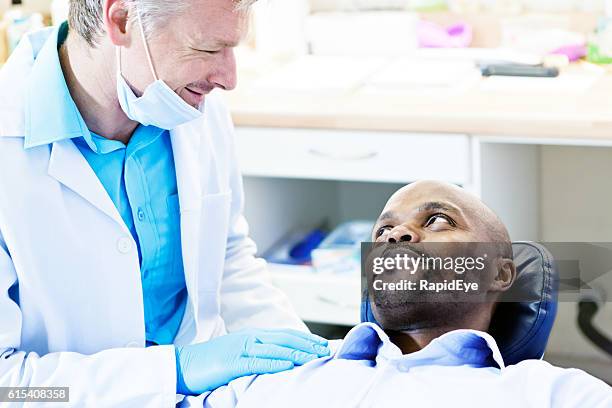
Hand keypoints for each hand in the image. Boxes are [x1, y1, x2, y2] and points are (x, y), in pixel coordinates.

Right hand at [175, 328, 329, 394]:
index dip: (306, 338)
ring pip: (276, 348)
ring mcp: (241, 348)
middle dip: (308, 344)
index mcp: (252, 335)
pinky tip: (289, 364)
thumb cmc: (212, 361)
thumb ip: (258, 351)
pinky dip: (275, 362)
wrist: (184, 364)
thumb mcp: (238, 352)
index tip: (322, 344)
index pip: (285, 334)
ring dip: (298, 352)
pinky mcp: (232, 362)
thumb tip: (281, 356)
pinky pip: (258, 362)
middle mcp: (250, 338)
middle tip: (326, 350)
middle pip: (285, 339)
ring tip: (315, 357)